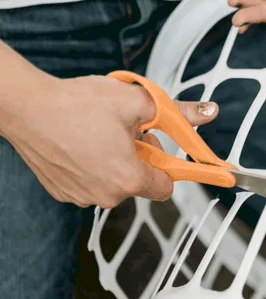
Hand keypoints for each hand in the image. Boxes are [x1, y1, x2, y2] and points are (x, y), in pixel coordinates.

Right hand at [6, 74, 217, 208]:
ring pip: (113, 182)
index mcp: (129, 178)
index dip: (166, 166)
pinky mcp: (63, 192)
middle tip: (125, 131)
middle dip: (139, 158)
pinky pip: (89, 183)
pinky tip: (79, 143)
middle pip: (139, 183)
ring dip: (114, 162)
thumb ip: (175, 112)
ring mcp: (82, 197)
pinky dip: (90, 166)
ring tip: (97, 134)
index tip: (161, 150)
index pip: (166, 187)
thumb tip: (208, 113)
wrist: (25, 107)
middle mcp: (107, 196)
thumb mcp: (135, 101)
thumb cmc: (76, 104)